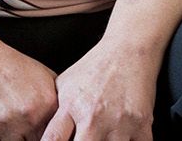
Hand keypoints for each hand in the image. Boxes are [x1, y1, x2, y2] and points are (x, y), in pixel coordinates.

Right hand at [0, 38, 59, 139]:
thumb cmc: (8, 64)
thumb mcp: (43, 75)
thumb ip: (57, 99)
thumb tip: (65, 118)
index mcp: (48, 104)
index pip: (55, 135)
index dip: (48, 136)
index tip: (42, 134)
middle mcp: (31, 116)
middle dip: (30, 138)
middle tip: (24, 130)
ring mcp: (8, 124)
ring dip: (12, 140)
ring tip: (10, 129)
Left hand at [43, 39, 158, 140]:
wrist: (129, 48)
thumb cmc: (95, 67)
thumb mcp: (65, 84)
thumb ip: (54, 113)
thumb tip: (40, 134)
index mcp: (70, 107)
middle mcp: (93, 117)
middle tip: (84, 139)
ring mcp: (118, 122)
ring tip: (103, 136)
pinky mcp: (141, 124)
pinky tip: (123, 137)